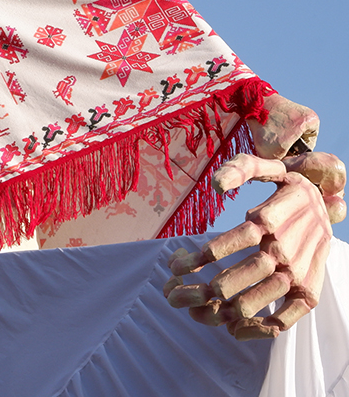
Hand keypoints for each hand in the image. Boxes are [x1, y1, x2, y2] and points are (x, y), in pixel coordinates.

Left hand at [163, 152, 345, 338]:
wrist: (326, 205)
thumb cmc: (285, 186)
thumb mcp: (266, 167)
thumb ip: (240, 169)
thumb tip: (216, 185)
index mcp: (272, 219)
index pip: (231, 241)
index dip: (200, 256)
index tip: (173, 265)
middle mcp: (286, 249)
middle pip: (240, 276)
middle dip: (201, 290)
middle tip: (170, 296)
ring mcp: (298, 273)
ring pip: (258, 300)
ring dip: (221, 311)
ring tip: (191, 312)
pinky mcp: (309, 292)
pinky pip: (287, 319)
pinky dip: (259, 329)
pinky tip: (231, 329)